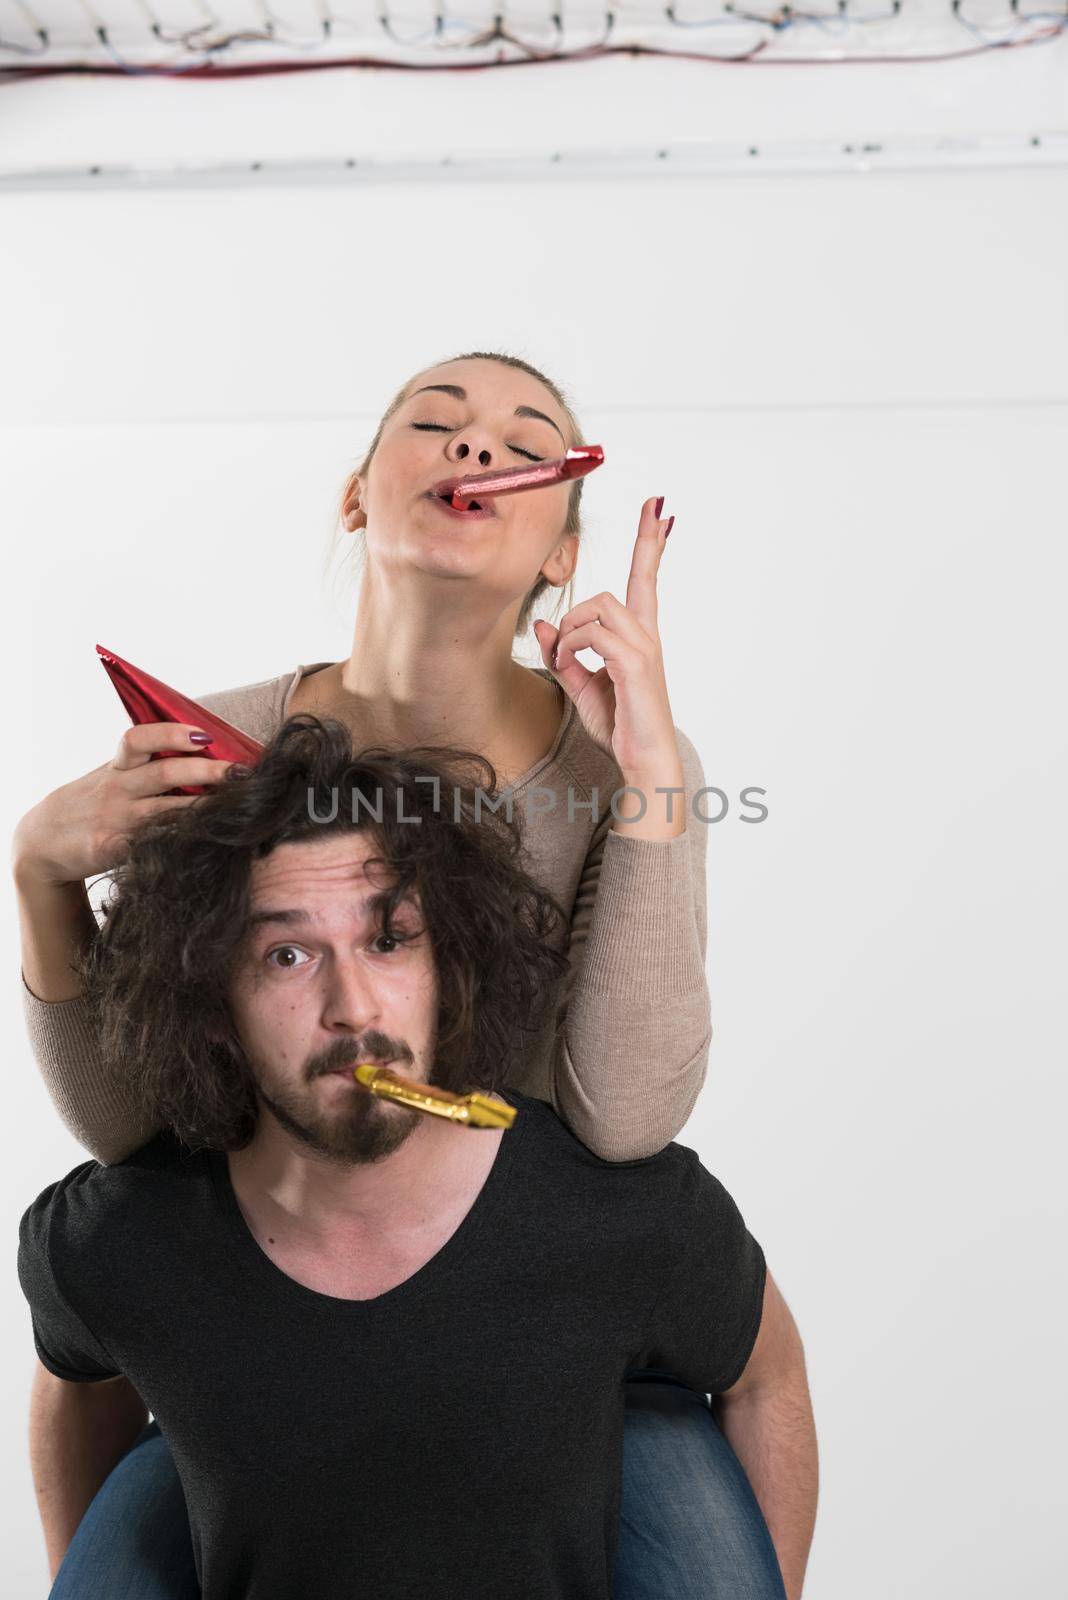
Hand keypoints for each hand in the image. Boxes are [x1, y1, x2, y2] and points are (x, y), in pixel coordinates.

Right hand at [12, 723, 234, 887]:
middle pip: (164, 773)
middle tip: (240, 771)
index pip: (139, 739)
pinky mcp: (114, 849)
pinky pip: (155, 843)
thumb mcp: (111, 775)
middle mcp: (117, 790)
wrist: (43, 842)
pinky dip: (183, 840)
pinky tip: (210, 839)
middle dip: (206, 770)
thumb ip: (146, 765)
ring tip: (237, 804)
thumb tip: (204, 748)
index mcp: (117, 766)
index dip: (171, 734)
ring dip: (204, 807)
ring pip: (166, 811)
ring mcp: (116, 821)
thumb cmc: (92, 803)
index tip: (203, 733)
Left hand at [533, 495, 677, 781]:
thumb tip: (545, 623)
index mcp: (640, 636)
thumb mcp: (581, 686)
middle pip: (609, 592)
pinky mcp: (634, 664)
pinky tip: (570, 666)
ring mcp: (644, 648)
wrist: (644, 760)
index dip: (651, 541)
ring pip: (599, 607)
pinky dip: (571, 647)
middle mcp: (647, 636)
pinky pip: (592, 635)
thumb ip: (563, 653)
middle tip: (564, 652)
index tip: (658, 506)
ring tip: (568, 663)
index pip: (647, 578)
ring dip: (572, 632)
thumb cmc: (620, 726)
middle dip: (577, 615)